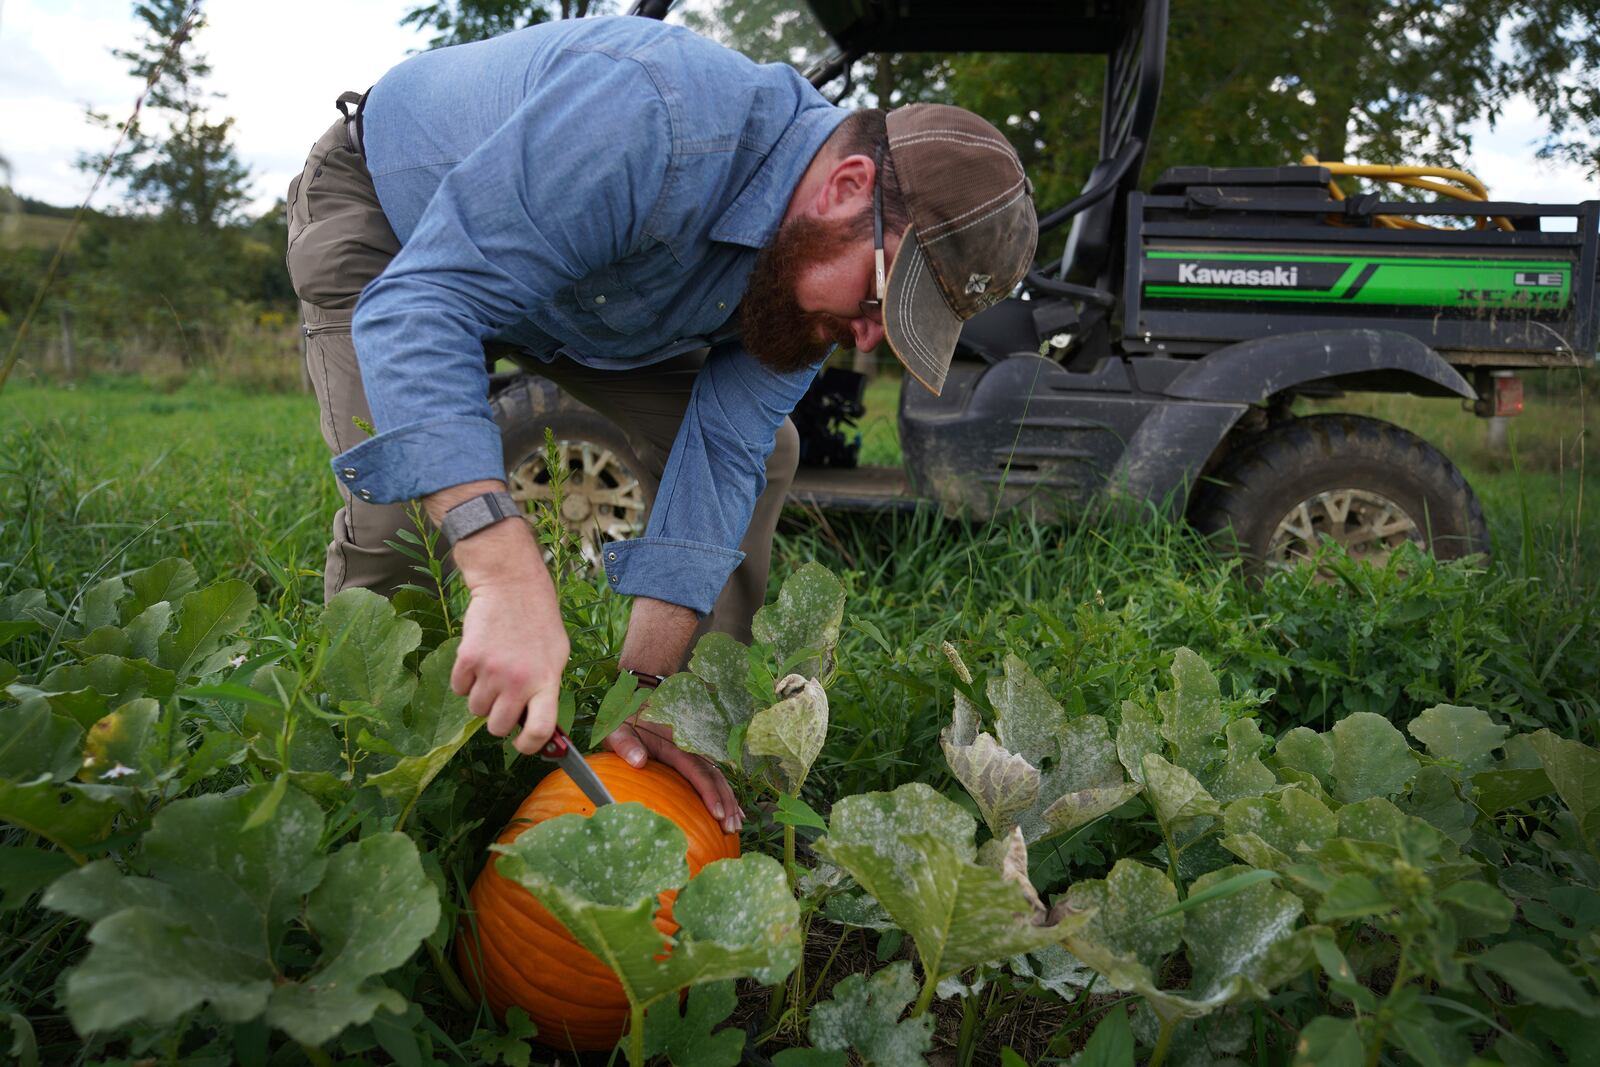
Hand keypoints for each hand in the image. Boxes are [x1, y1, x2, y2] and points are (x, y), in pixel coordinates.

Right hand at [450, 574, 570, 756]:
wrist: (511, 586)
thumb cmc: (539, 621)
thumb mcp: (557, 655)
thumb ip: (547, 689)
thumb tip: (539, 725)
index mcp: (546, 681)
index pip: (541, 730)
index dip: (530, 746)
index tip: (523, 744)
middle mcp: (519, 681)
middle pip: (498, 728)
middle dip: (499, 720)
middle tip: (504, 701)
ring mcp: (491, 671)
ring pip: (476, 710)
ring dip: (482, 698)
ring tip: (493, 673)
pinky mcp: (467, 659)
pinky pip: (458, 689)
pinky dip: (465, 681)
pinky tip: (479, 661)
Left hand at [605, 717, 742, 833]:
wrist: (630, 708)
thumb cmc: (623, 724)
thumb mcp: (619, 731)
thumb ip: (626, 744)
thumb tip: (638, 760)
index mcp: (674, 744)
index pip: (697, 770)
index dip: (710, 791)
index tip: (717, 812)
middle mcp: (689, 748)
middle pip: (714, 776)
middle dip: (726, 801)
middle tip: (732, 827)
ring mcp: (691, 753)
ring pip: (717, 777)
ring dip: (729, 800)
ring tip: (737, 825)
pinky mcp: (689, 758)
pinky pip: (711, 776)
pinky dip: (723, 793)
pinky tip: (733, 810)